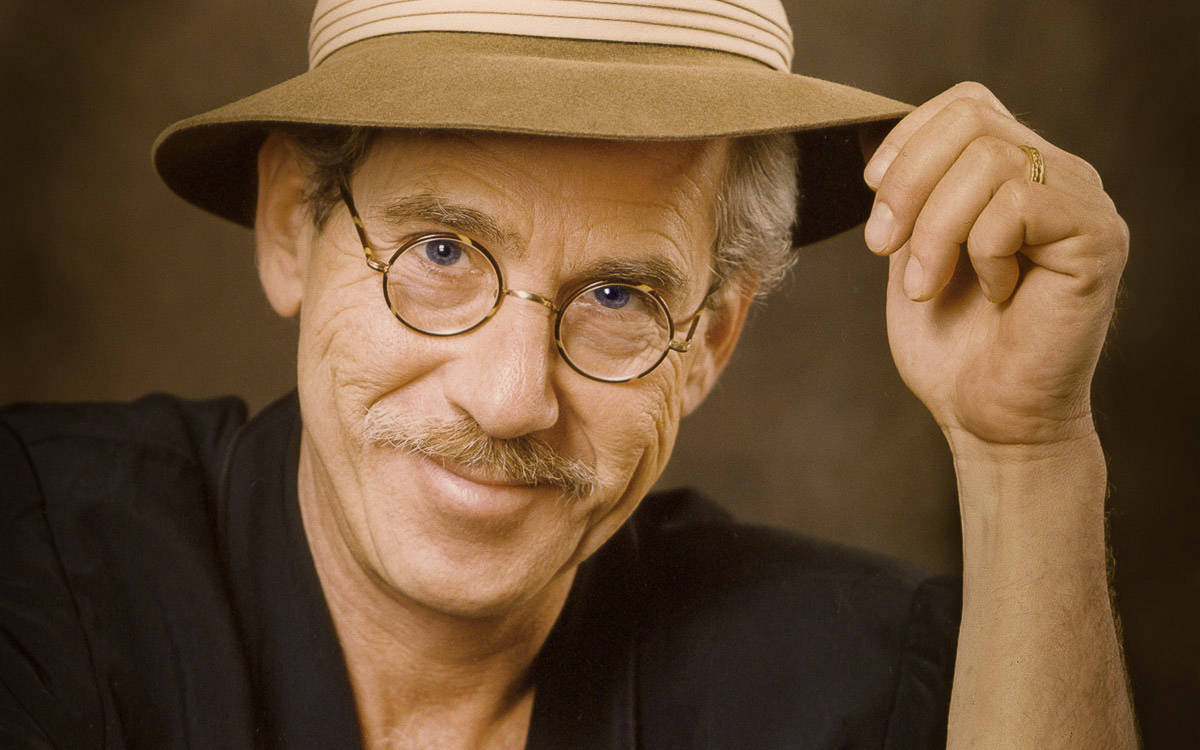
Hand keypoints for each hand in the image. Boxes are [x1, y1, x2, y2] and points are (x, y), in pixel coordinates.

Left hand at [862, 82, 1127, 448]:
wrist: (989, 416)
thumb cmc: (952, 344)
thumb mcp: (912, 253)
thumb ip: (913, 195)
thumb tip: (884, 150)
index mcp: (1015, 173)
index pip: (966, 104)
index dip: (909, 139)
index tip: (872, 196)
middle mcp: (1057, 176)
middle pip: (973, 121)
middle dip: (908, 183)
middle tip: (882, 246)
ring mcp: (1082, 203)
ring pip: (991, 159)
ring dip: (935, 227)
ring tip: (924, 284)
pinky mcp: (1097, 238)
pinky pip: (1022, 203)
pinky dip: (984, 250)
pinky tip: (995, 292)